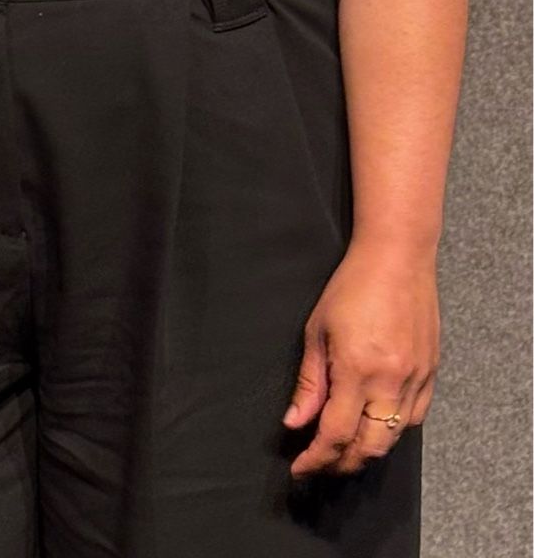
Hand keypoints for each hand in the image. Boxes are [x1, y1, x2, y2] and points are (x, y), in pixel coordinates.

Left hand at [285, 241, 439, 478]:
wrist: (397, 257)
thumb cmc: (352, 285)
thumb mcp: (317, 330)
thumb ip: (309, 382)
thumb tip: (295, 422)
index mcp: (357, 370)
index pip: (335, 434)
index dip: (316, 458)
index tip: (300, 468)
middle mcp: (391, 382)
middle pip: (369, 447)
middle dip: (341, 464)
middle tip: (320, 465)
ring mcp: (416, 380)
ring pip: (393, 438)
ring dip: (367, 452)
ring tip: (343, 451)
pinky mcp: (431, 375)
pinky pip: (414, 419)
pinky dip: (393, 431)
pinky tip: (375, 426)